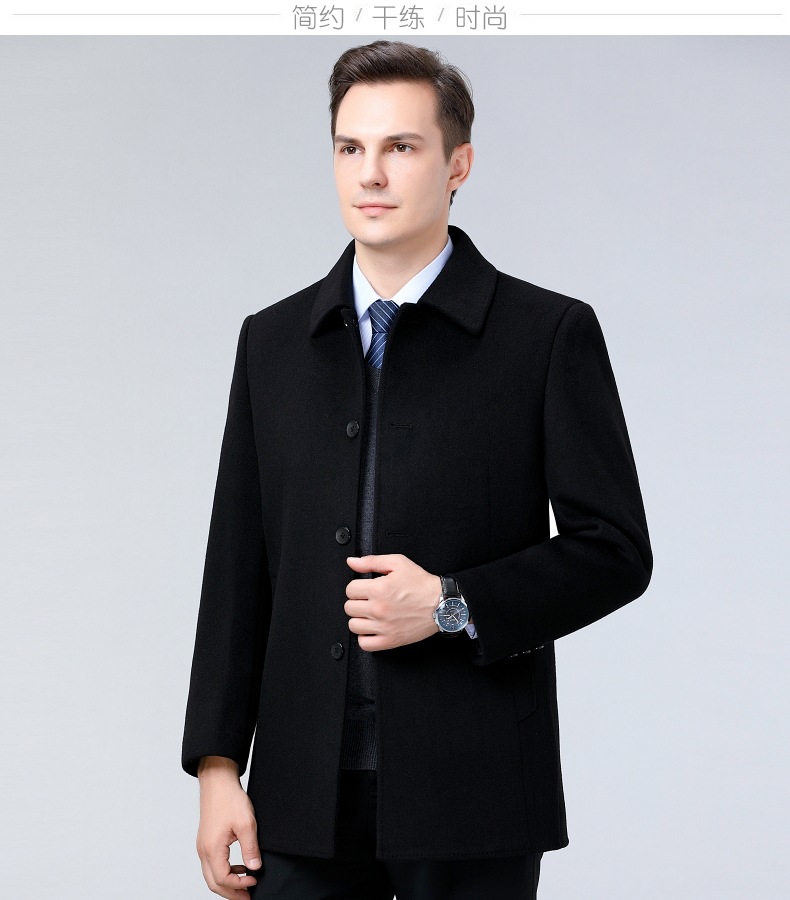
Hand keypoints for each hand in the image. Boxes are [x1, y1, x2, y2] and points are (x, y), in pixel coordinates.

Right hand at [196, 759, 261, 897]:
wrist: (217, 782)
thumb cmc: (229, 799)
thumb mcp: (246, 823)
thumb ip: (250, 848)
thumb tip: (255, 868)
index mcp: (212, 849)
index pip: (223, 879)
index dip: (239, 885)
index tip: (254, 881)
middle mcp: (203, 850)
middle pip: (214, 883)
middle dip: (231, 893)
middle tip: (247, 897)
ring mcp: (203, 846)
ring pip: (211, 875)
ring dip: (227, 883)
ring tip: (245, 884)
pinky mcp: (206, 841)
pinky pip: (212, 864)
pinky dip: (224, 871)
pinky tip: (239, 867)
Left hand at [344, 553, 441, 650]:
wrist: (441, 603)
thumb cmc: (421, 584)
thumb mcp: (398, 563)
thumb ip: (371, 561)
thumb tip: (352, 562)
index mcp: (379, 589)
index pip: (350, 590)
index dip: (357, 587)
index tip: (365, 588)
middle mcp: (379, 609)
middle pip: (349, 607)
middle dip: (358, 601)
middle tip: (369, 600)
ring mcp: (384, 627)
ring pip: (353, 625)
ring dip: (360, 619)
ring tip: (370, 614)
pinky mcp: (390, 641)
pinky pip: (364, 644)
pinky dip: (365, 637)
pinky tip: (372, 628)